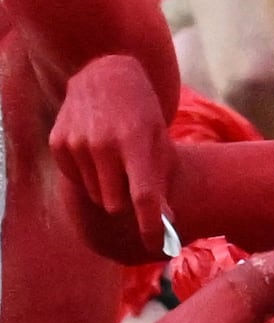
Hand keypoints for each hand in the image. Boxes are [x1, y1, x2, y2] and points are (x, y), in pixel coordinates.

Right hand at [51, 53, 174, 261]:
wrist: (105, 75)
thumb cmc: (142, 114)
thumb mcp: (160, 141)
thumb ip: (160, 181)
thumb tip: (166, 224)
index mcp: (136, 142)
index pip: (144, 197)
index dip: (151, 226)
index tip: (160, 246)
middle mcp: (102, 144)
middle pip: (115, 202)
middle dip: (127, 203)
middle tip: (135, 188)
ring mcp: (76, 143)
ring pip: (94, 194)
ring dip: (107, 188)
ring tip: (115, 161)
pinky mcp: (58, 143)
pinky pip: (75, 179)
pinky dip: (88, 175)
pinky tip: (96, 152)